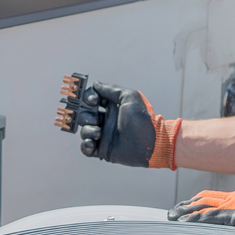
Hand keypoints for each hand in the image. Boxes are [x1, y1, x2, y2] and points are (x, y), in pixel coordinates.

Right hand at [56, 75, 177, 168]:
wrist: (150, 143)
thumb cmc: (143, 119)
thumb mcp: (130, 97)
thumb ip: (112, 90)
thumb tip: (96, 84)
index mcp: (112, 107)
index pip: (92, 100)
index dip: (88, 98)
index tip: (93, 101)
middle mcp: (106, 120)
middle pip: (84, 115)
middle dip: (86, 116)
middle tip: (96, 119)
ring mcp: (104, 136)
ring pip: (84, 131)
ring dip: (87, 130)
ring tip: (99, 133)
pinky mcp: (103, 150)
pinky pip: (86, 148)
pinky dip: (85, 145)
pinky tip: (93, 143)